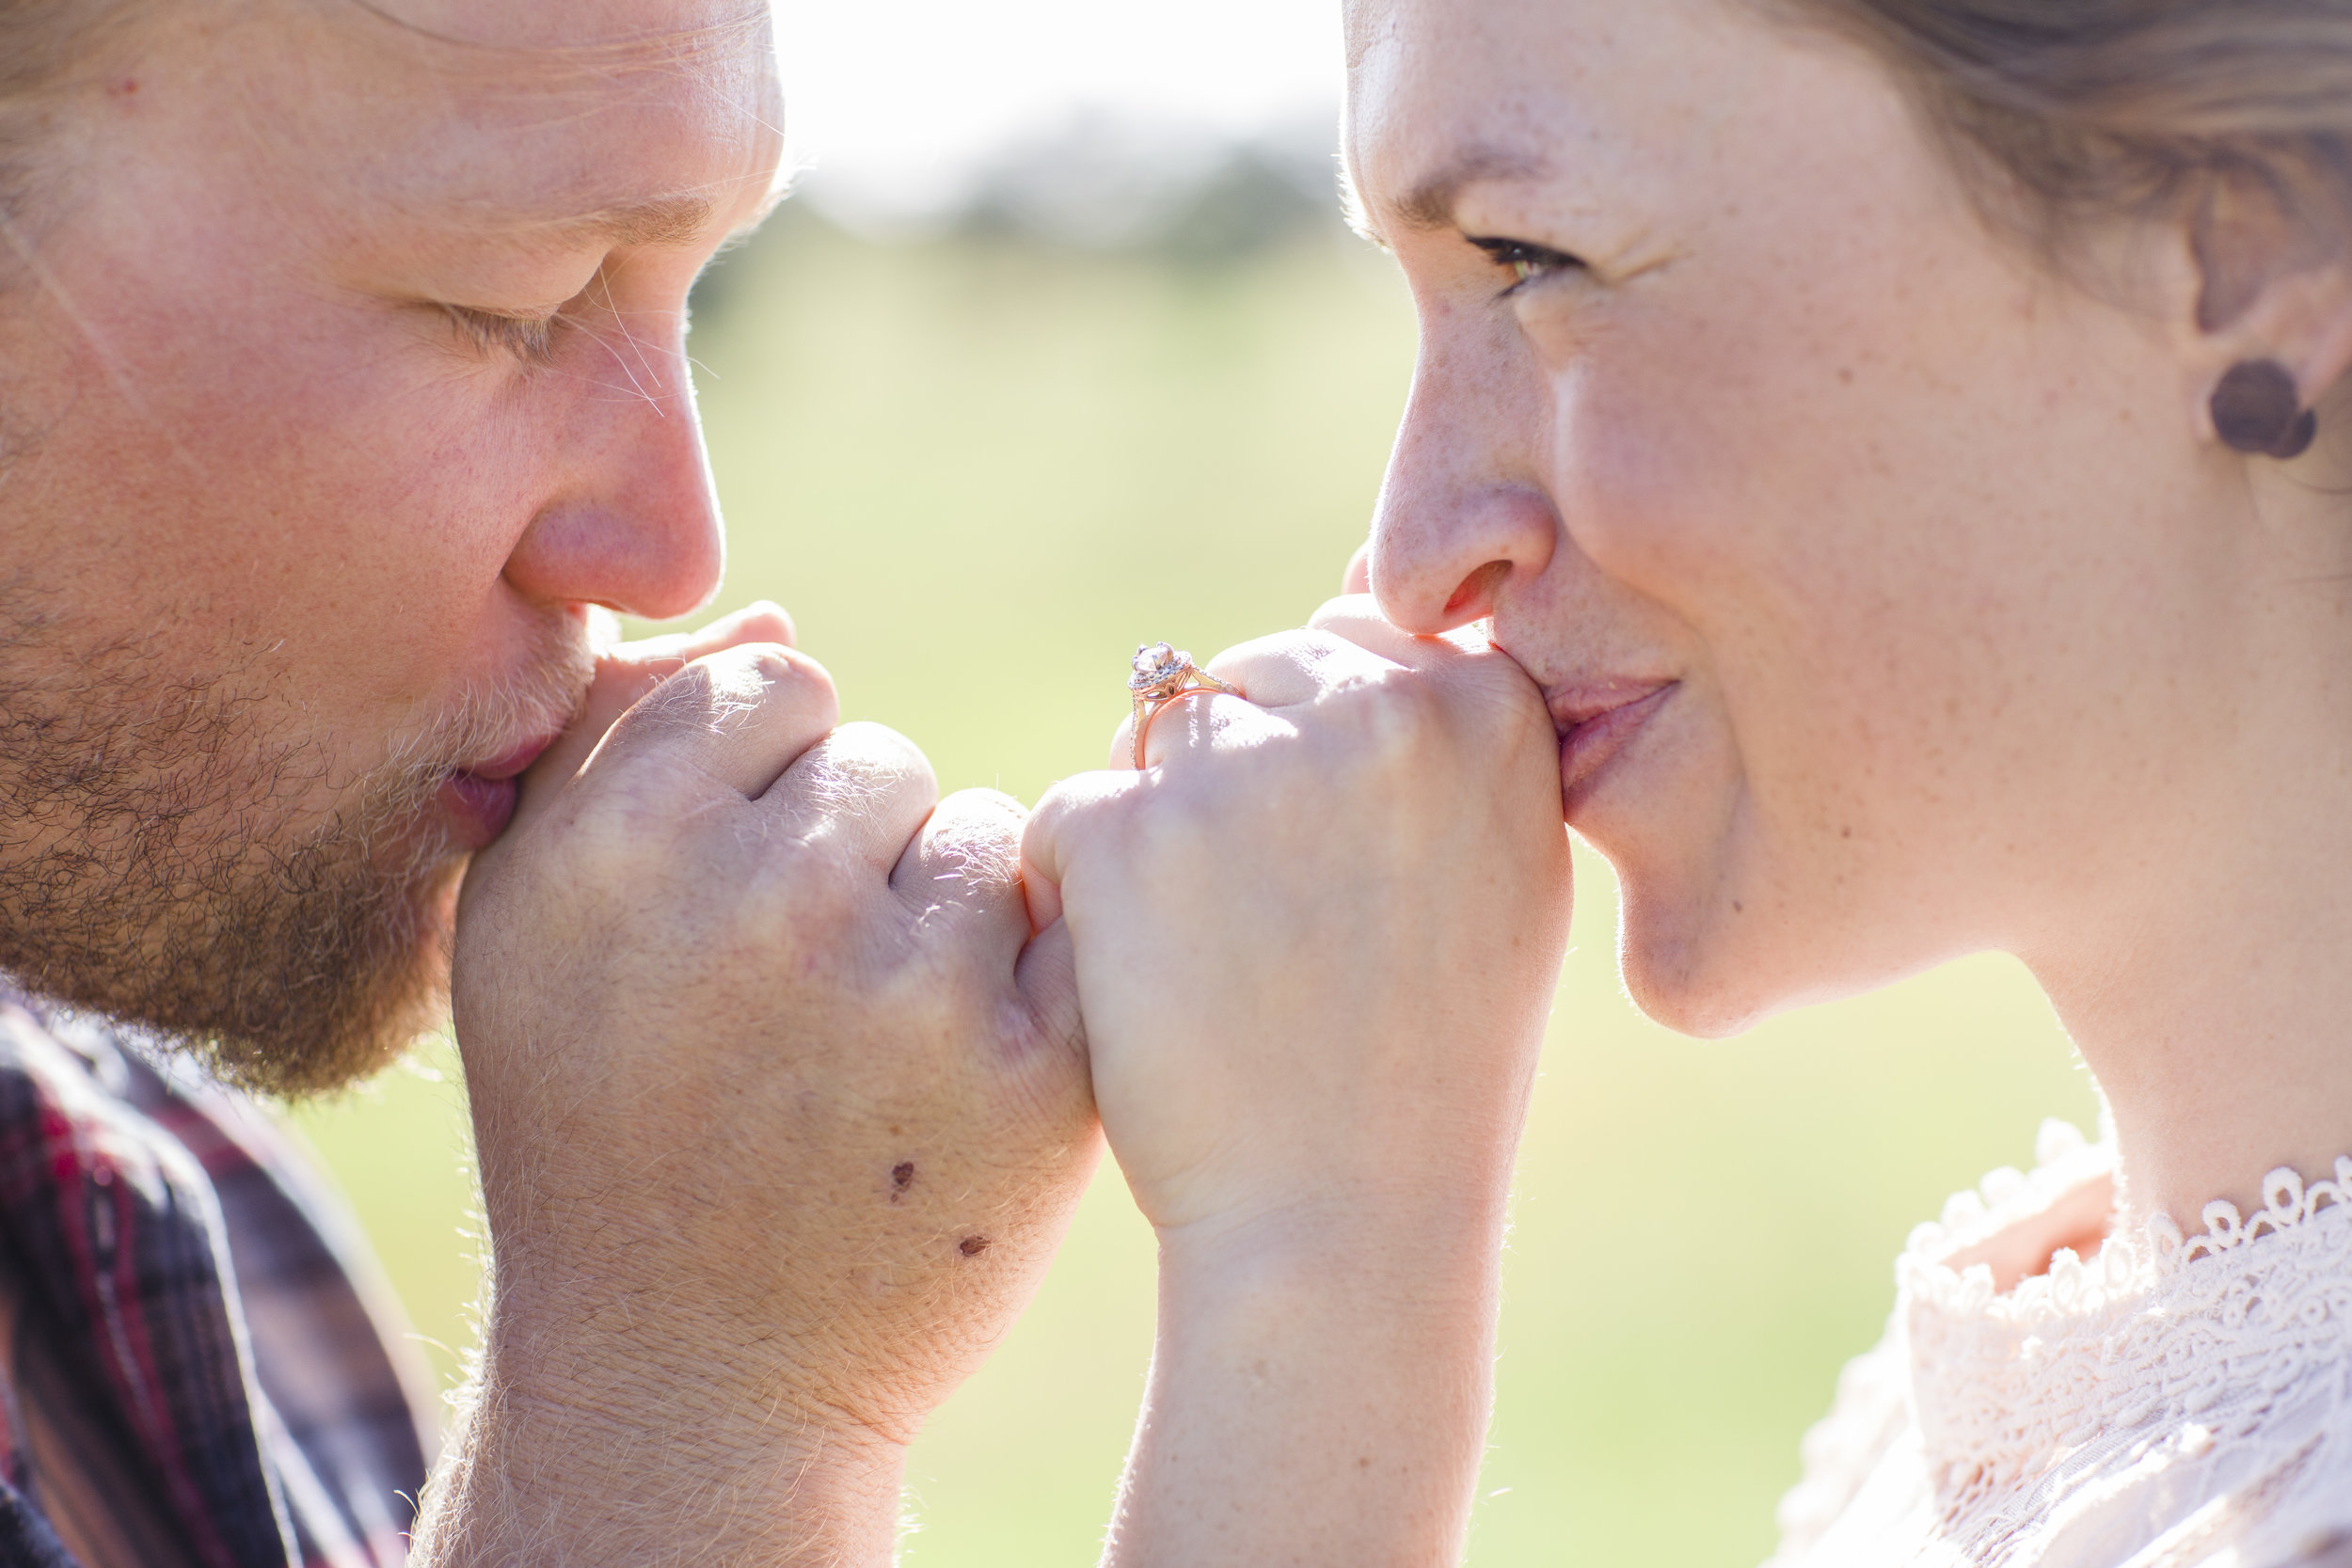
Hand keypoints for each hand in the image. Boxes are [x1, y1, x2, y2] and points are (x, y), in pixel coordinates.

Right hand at [417, 607, 1099, 1567]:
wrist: (691, 1377)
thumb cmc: (600, 1130)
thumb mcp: (528, 930)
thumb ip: (616, 746)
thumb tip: (775, 619)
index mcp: (618, 838)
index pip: (776, 687)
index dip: (767, 788)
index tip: (738, 896)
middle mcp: (761, 897)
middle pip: (883, 762)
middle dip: (855, 857)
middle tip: (798, 996)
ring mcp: (909, 988)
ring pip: (985, 838)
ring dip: (950, 919)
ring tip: (873, 1045)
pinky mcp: (1035, 1074)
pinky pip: (1064, 928)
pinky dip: (1027, 987)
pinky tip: (952, 1079)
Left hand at [1024, 596, 1570, 1564]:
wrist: (1343, 1223)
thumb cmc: (1432, 1065)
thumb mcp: (1507, 878)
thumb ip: (1452, 743)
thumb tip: (1359, 615)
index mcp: (1486, 711)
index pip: (1360, 640)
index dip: (1325, 750)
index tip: (1337, 869)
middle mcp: (1375, 710)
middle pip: (1252, 676)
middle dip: (1238, 772)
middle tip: (1268, 926)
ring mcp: (1246, 764)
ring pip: (1159, 737)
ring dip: (1162, 826)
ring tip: (1216, 960)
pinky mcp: (1126, 828)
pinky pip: (1075, 811)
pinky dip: (1082, 890)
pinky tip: (1148, 983)